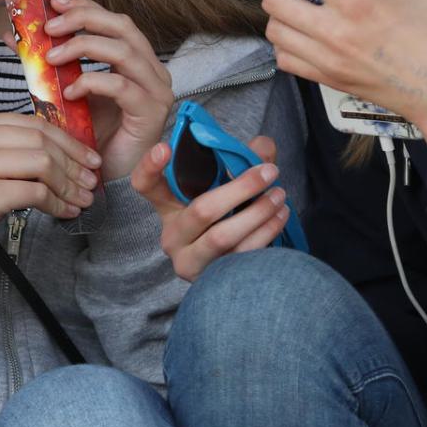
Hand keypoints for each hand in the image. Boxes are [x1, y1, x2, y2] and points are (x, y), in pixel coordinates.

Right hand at [0, 112, 101, 267]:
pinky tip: (65, 212)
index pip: (31, 123)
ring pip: (41, 163)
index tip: (88, 157)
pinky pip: (34, 193)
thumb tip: (63, 148)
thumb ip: (8, 148)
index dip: (67, 140)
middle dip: (73, 161)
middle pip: (39, 140)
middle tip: (91, 179)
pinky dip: (56, 203)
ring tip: (83, 199)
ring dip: (69, 184)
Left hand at [44, 0, 173, 179]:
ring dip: (82, 47)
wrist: (104, 179)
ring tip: (51, 57)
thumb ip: (46, 64)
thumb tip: (12, 36)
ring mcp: (156, 90)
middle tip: (50, 27)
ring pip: (123, 50)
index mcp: (135, 59)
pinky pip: (122, 86)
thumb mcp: (64, 92)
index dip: (85, 6)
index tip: (54, 2)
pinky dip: (92, 82)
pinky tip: (69, 92)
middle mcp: (151, 69)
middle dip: (83, 20)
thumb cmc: (89, 137)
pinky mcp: (151, 112)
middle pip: (122, 26)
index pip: (113, 20)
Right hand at [131, 135, 291, 280]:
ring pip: (222, 237)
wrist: (233, 266)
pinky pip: (240, 256)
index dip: (149, 167)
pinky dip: (265, 233)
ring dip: (258, 213)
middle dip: (241, 188)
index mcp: (167, 206)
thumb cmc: (227, 215)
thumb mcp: (226, 186)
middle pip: (201, 211)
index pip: (145, 185)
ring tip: (280, 195)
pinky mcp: (211, 280)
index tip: (165, 148)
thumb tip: (263, 147)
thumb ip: (242, 161)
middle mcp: (173, 236)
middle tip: (270, 172)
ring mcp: (189, 261)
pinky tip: (280, 216)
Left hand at [263, 0, 426, 179]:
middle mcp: (333, 30)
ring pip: (275, 34)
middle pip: (274, 2)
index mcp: (355, 0)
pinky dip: (286, 45)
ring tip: (294, 7)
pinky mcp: (330, 80)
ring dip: (278, 14)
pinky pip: (287, 61)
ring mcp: (328, 59)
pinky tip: (303, 36)